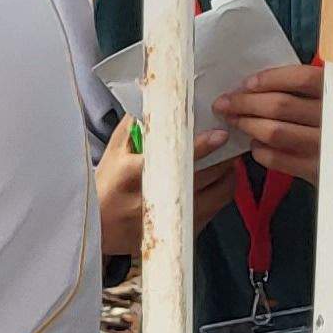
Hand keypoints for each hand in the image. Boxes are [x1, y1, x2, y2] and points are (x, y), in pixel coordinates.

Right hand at [94, 119, 232, 257]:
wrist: (101, 228)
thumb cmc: (107, 186)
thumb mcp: (113, 153)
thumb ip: (133, 127)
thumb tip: (156, 101)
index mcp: (130, 176)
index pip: (170, 159)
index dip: (199, 147)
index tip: (219, 135)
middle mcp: (152, 200)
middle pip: (199, 176)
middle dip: (220, 158)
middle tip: (231, 141)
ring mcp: (170, 219)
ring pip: (213, 193)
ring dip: (226, 172)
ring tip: (229, 157)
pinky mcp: (181, 231)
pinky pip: (215, 208)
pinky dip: (223, 189)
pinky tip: (222, 177)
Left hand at [212, 65, 332, 202]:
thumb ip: (308, 92)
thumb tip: (256, 85)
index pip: (301, 77)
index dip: (270, 78)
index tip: (246, 83)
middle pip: (280, 106)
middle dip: (245, 103)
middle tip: (223, 103)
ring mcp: (325, 146)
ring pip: (275, 132)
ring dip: (248, 126)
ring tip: (234, 122)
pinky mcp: (318, 171)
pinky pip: (278, 159)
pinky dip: (260, 152)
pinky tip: (254, 147)